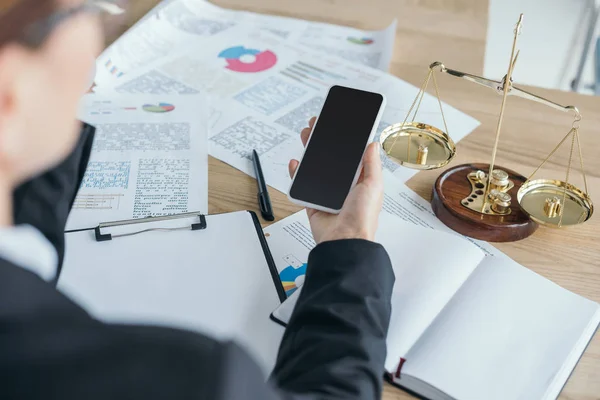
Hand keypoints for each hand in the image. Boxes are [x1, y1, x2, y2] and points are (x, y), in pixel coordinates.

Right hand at [288, 117, 383, 243]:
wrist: (344, 240)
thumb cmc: (362, 218)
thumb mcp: (373, 186)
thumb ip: (371, 164)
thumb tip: (372, 144)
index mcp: (359, 180)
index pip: (350, 154)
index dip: (344, 139)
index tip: (338, 124)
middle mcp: (343, 185)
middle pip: (330, 157)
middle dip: (323, 140)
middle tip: (318, 124)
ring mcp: (326, 193)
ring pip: (315, 167)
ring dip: (310, 150)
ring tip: (306, 135)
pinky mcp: (312, 202)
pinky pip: (302, 184)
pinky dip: (296, 173)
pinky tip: (296, 162)